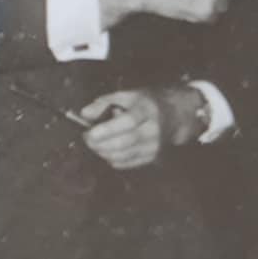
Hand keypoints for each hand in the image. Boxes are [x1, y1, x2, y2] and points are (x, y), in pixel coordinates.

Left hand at [77, 87, 198, 169]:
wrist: (173, 116)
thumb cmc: (143, 104)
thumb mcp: (125, 95)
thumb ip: (103, 103)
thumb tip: (84, 114)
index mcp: (147, 110)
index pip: (128, 122)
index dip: (108, 129)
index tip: (90, 132)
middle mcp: (153, 130)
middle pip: (126, 142)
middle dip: (101, 144)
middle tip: (86, 139)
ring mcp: (154, 146)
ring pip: (125, 155)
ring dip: (103, 152)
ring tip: (94, 144)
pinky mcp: (152, 157)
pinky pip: (127, 163)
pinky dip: (112, 159)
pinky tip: (106, 150)